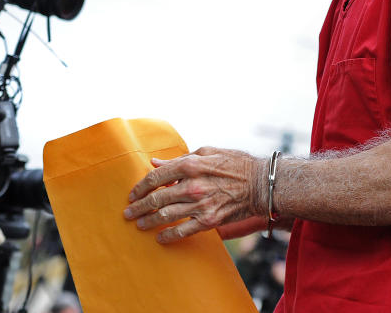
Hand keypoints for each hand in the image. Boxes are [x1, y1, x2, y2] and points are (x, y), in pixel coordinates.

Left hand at [123, 147, 263, 243]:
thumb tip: (155, 163)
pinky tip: (160, 238)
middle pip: (156, 199)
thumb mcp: (208, 153)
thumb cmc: (236, 164)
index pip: (156, 177)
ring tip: (139, 225)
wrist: (262, 184)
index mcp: (191, 165)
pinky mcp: (209, 220)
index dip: (140, 187)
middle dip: (138, 207)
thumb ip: (180, 158)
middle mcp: (192, 185)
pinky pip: (182, 231)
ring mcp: (200, 204)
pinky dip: (168, 236)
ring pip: (165, 216)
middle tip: (128, 213)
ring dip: (148, 222)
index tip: (132, 194)